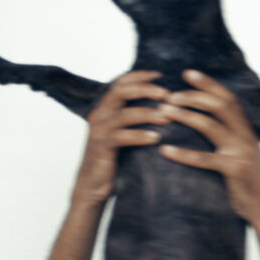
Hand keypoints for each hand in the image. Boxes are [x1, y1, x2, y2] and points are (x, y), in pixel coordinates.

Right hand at [73, 71, 169, 205]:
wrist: (93, 185)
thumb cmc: (114, 157)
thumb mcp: (124, 132)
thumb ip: (135, 116)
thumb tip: (164, 103)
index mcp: (106, 107)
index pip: (121, 82)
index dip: (140, 75)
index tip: (161, 74)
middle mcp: (100, 114)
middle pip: (120, 91)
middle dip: (145, 89)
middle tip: (166, 93)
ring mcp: (99, 130)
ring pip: (123, 114)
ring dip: (147, 113)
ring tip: (166, 117)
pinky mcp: (101, 147)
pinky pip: (121, 137)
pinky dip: (140, 135)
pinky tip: (156, 138)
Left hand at [157, 69, 259, 224]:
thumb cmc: (246, 180)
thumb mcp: (240, 152)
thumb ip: (227, 134)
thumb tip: (203, 119)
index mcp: (245, 128)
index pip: (227, 98)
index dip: (208, 83)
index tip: (187, 73)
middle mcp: (245, 135)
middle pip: (220, 105)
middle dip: (194, 95)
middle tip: (170, 94)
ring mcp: (241, 151)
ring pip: (211, 126)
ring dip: (185, 116)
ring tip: (164, 112)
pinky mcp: (235, 170)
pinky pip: (205, 159)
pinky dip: (183, 153)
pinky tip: (165, 150)